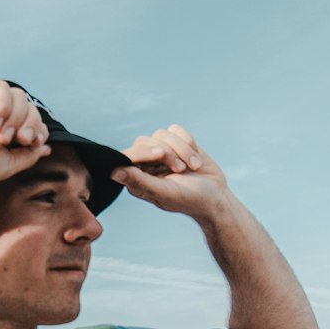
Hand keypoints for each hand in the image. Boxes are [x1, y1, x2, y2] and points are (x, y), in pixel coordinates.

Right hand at [0, 77, 51, 191]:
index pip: (33, 125)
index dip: (38, 131)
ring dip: (16, 117)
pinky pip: (1, 88)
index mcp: (3, 136)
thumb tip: (47, 146)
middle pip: (29, 110)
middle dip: (28, 125)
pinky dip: (4, 105)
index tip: (32, 143)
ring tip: (0, 135)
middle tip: (15, 141)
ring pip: (19, 98)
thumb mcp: (6, 165)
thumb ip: (29, 155)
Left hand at [111, 124, 229, 217]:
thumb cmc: (189, 199)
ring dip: (182, 150)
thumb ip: (139, 182)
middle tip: (181, 169)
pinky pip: (176, 130)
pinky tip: (195, 159)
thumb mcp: (164, 193)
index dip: (144, 152)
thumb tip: (113, 172)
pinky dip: (188, 143)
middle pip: (145, 141)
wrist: (216, 196)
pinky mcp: (176, 142)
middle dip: (167, 153)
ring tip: (192, 167)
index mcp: (136, 178)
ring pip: (162, 134)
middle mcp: (145, 164)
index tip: (160, 156)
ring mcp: (161, 151)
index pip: (129, 155)